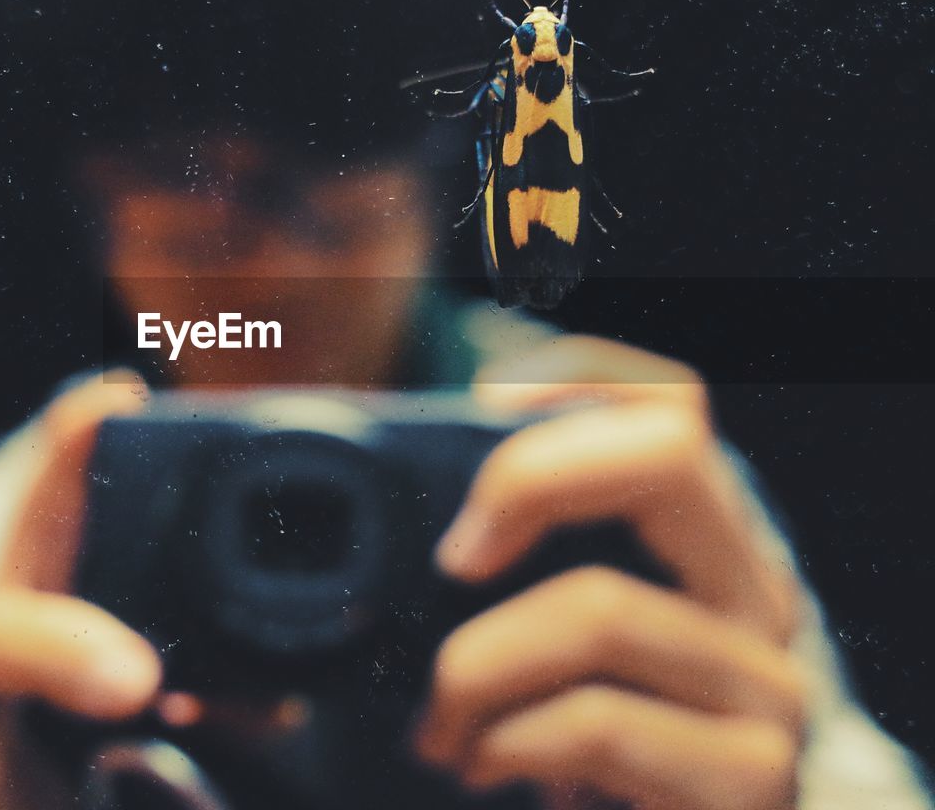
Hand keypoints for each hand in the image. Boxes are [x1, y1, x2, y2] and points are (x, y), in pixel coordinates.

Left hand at [414, 337, 806, 809]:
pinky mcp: (748, 776)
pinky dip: (509, 739)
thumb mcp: (536, 639)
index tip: (482, 403)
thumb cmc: (564, 738)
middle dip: (530, 479)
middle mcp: (750, 591)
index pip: (670, 405)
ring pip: (603, 607)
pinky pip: (599, 722)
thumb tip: (380, 541)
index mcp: (695, 539)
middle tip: (452, 559)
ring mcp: (764, 683)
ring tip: (438, 724)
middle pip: (670, 453)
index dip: (581, 374)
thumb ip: (497, 575)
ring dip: (476, 668)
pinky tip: (484, 762)